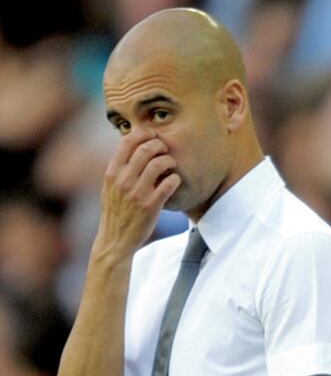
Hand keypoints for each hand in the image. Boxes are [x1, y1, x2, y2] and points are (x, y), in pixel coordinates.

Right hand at [94, 136, 180, 258]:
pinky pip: (169, 183)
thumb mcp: (109, 187)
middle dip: (160, 145)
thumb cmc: (115, 211)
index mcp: (112, 173)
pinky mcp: (151, 206)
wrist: (115, 240)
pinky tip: (173, 182)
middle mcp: (123, 180)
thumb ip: (120, 168)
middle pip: (146, 149)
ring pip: (159, 163)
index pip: (128, 141)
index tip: (152, 137)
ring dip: (169, 161)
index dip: (144, 134)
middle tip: (165, 150)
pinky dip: (175, 179)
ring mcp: (137, 193)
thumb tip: (133, 146)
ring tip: (171, 165)